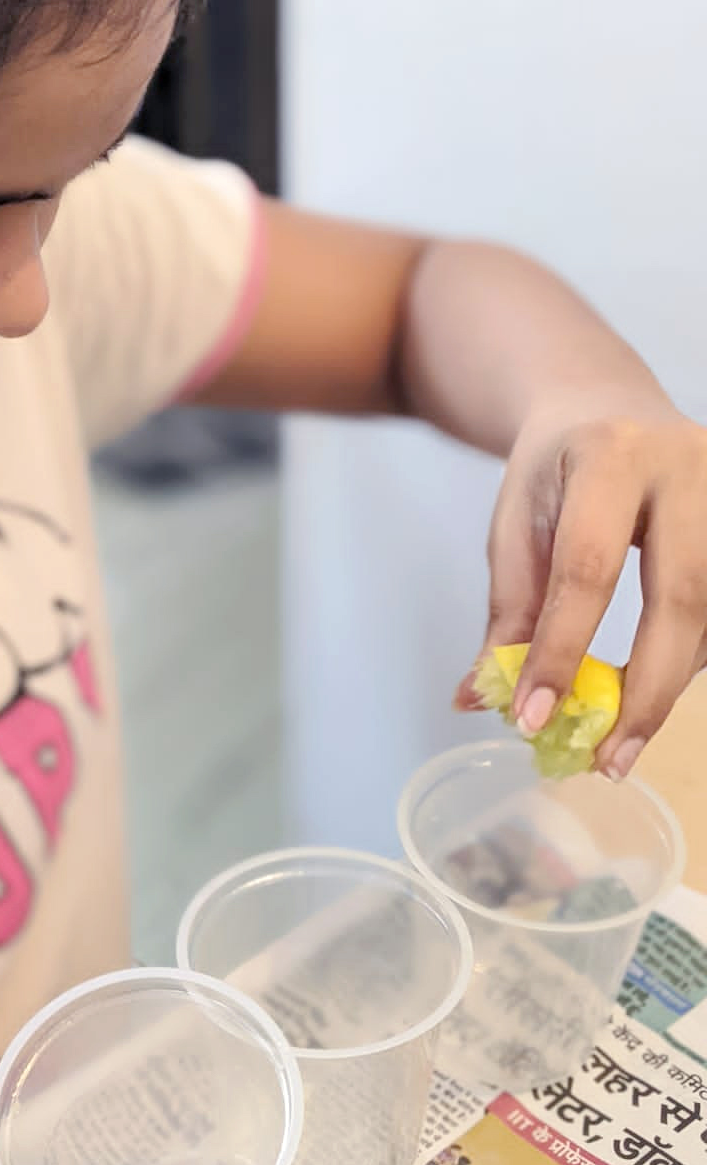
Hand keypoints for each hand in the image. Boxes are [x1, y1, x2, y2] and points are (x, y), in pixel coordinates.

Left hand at [458, 402, 706, 776]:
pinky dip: (689, 661)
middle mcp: (687, 466)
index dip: (561, 650)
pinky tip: (650, 693)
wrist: (605, 405)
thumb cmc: (553, 472)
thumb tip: (479, 700)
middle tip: (607, 758)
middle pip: (683, 597)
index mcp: (610, 457)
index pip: (587, 569)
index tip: (533, 719)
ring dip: (670, 685)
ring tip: (621, 738)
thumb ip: (508, 612)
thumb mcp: (515, 526)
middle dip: (646, 691)